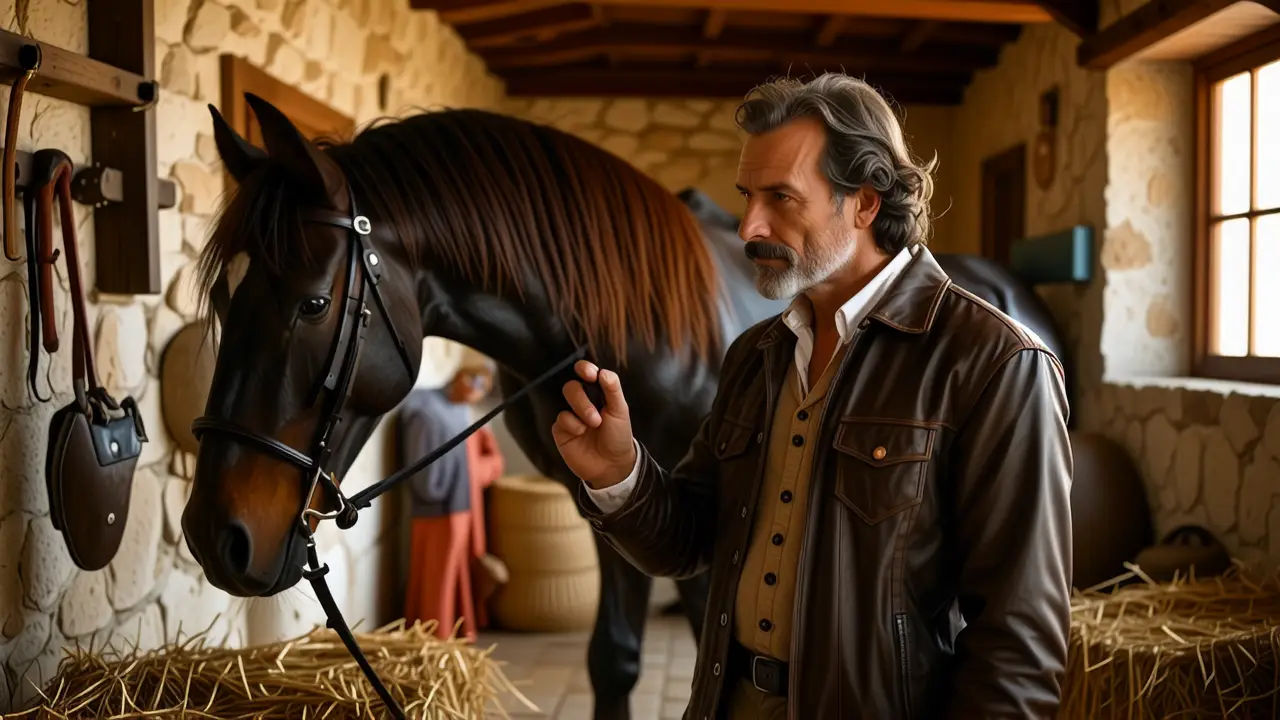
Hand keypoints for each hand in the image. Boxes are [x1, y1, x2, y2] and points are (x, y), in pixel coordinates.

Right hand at [552, 360, 636, 488]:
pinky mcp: (561, 429)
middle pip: (573, 385)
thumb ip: (612, 389)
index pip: (586, 373)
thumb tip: (602, 371)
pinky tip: (581, 434)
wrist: (611, 465)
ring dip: (581, 409)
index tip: (589, 373)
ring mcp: (570, 414)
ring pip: (565, 397)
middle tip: (597, 418)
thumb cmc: (618, 436)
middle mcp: (582, 401)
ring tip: (593, 425)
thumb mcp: (620, 411)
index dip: (584, 368)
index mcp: (598, 393)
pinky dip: (572, 424)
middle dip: (583, 398)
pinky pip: (560, 418)